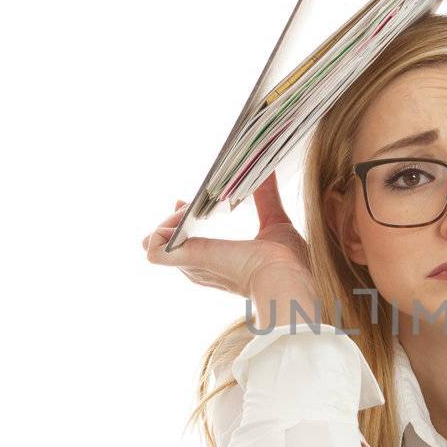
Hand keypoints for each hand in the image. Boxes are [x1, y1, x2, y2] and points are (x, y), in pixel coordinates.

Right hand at [142, 172, 314, 295]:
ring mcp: (196, 267)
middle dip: (170, 224)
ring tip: (183, 205)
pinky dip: (158, 233)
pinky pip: (157, 251)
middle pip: (173, 247)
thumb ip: (266, 196)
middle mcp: (207, 270)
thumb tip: (267, 171)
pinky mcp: (190, 259)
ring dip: (167, 223)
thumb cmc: (289, 261)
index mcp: (225, 265)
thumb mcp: (275, 220)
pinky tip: (173, 217)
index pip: (192, 247)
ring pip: (162, 246)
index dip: (182, 225)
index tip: (183, 203)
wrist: (288, 275)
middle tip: (182, 202)